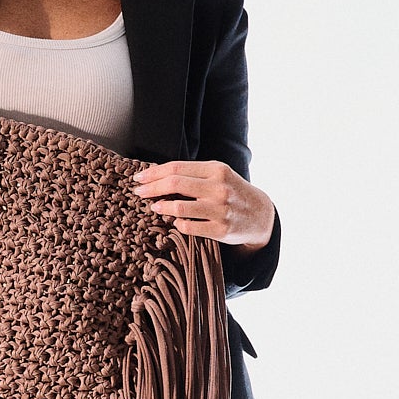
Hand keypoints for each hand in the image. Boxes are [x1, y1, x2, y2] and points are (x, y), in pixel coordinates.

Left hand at [131, 160, 274, 251]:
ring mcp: (220, 210)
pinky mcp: (221, 230)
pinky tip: (175, 221)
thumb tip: (158, 176)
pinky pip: (189, 227)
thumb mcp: (218, 175)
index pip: (176, 168)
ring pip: (180, 207)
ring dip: (162, 207)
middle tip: (138, 192)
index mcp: (216, 170)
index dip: (154, 173)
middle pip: (175, 184)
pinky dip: (178, 224)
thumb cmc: (232, 192)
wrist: (260, 215)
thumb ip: (194, 174)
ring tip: (154, 207)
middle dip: (151, 188)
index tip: (139, 178)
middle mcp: (219, 188)